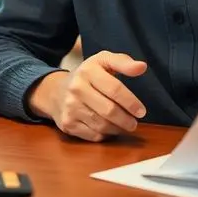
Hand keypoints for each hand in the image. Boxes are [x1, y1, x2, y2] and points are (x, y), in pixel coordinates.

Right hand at [29, 51, 147, 141]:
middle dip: (126, 119)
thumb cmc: (87, 76)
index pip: (114, 89)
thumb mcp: (103, 61)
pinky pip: (94, 135)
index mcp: (88, 70)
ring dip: (118, 128)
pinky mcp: (68, 124)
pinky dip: (105, 134)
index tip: (141, 111)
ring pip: (102, 125)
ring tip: (125, 126)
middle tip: (134, 123)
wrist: (55, 91)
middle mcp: (76, 88)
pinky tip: (109, 128)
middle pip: (109, 110)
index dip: (131, 102)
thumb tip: (142, 67)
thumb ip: (123, 62)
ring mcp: (70, 107)